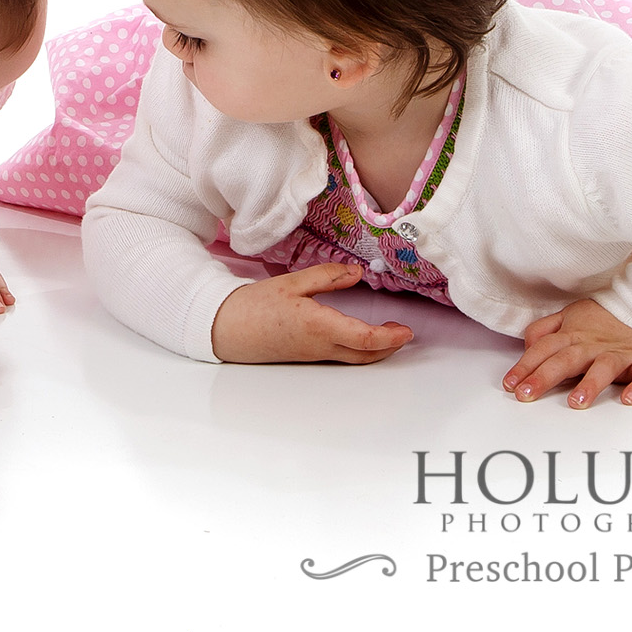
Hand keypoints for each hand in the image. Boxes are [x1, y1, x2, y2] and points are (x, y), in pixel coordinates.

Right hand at [210, 262, 414, 363]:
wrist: (226, 329)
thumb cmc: (254, 306)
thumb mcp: (292, 283)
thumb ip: (326, 277)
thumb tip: (356, 272)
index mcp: (318, 326)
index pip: (364, 338)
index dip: (390, 337)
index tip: (406, 330)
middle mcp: (320, 346)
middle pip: (366, 355)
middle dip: (390, 347)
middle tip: (404, 333)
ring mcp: (314, 354)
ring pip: (355, 358)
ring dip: (376, 350)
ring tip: (389, 335)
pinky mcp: (307, 355)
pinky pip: (341, 356)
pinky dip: (360, 349)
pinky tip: (360, 336)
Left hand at [503, 298, 631, 407]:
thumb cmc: (603, 321)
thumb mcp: (569, 317)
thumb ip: (544, 330)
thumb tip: (525, 348)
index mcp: (572, 334)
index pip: (543, 349)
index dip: (525, 366)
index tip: (509, 385)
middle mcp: (592, 344)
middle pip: (566, 359)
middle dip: (545, 376)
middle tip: (527, 394)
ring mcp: (619, 353)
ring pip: (603, 368)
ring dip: (590, 385)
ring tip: (576, 403)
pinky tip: (628, 399)